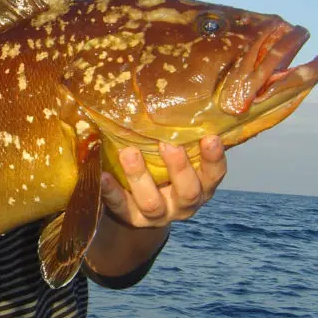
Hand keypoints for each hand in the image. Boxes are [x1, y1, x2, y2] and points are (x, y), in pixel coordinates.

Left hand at [100, 135, 226, 228]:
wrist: (141, 205)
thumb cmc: (165, 169)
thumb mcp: (179, 157)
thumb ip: (182, 138)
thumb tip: (178, 97)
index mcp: (201, 187)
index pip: (214, 175)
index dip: (214, 158)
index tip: (210, 137)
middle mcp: (184, 205)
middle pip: (187, 192)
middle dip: (178, 167)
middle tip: (167, 143)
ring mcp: (159, 216)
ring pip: (152, 203)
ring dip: (140, 177)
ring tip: (129, 152)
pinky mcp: (133, 220)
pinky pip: (122, 208)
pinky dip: (112, 192)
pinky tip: (103, 176)